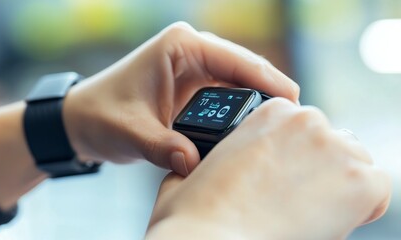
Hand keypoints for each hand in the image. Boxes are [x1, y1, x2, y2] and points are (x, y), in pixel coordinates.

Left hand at [63, 22, 298, 175]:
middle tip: (291, 123)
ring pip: (240, 85)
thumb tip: (195, 163)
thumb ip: (164, 147)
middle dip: (269, 93)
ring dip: (257, 106)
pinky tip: (253, 134)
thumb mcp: (131, 131)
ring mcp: (196, 70)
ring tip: (278, 131)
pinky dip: (240, 115)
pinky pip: (228, 100)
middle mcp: (192, 52)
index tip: (293, 101)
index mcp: (180, 46)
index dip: (268, 79)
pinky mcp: (195, 90)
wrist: (82, 121)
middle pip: (245, 70)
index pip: (235, 59)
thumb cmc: (100, 115)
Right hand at [146, 98, 390, 239]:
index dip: (297, 157)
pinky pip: (377, 188)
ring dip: (338, 185)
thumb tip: (194, 160)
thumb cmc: (194, 214)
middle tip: (297, 199)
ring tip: (310, 212)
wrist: (209, 239)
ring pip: (355, 163)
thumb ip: (198, 158)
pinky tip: (332, 219)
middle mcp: (306, 120)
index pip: (304, 128)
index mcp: (269, 113)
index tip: (286, 180)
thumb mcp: (189, 171)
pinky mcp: (360, 181)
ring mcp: (335, 148)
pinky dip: (362, 206)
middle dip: (318, 169)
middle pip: (332, 142)